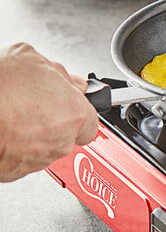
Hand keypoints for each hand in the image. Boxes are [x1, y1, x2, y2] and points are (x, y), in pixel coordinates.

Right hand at [0, 43, 97, 181]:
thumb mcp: (29, 59)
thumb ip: (59, 72)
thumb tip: (70, 79)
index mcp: (74, 114)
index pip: (91, 120)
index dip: (77, 109)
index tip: (67, 102)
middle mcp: (61, 141)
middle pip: (68, 132)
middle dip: (54, 118)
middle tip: (33, 102)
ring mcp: (39, 160)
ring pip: (45, 146)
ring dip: (34, 132)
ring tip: (13, 113)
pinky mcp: (16, 172)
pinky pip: (24, 158)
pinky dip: (16, 146)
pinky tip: (4, 128)